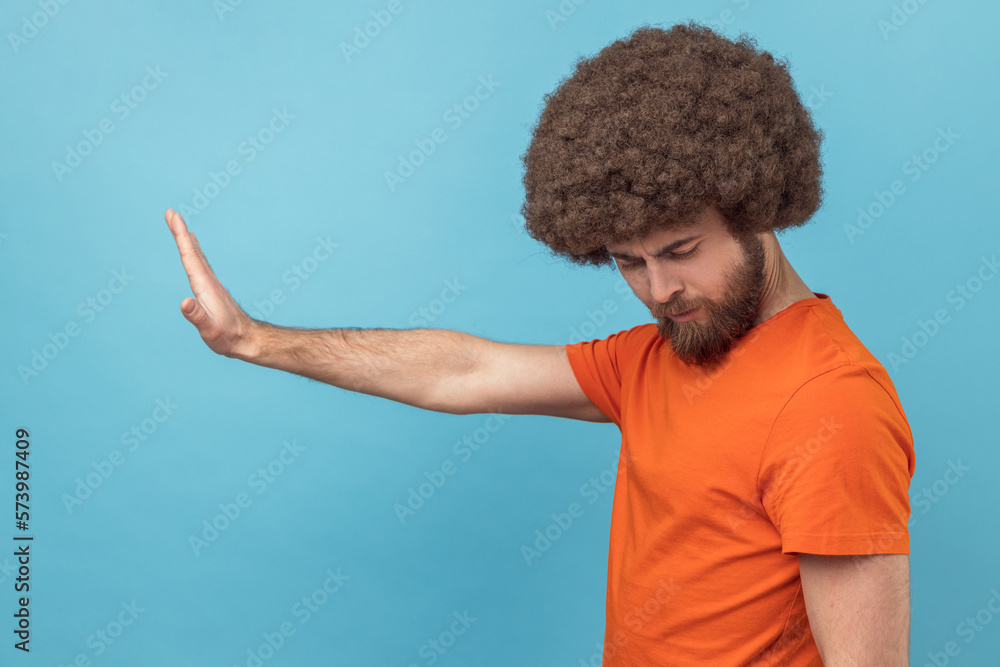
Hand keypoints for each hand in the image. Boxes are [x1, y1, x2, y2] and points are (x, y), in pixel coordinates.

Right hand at [164, 208, 257, 358]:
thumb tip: (184, 303)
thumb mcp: (210, 330)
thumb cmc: (227, 337)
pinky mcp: (213, 290)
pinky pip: (201, 266)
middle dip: (180, 232)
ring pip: (198, 257)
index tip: (173, 216)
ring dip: (187, 241)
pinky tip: (195, 253)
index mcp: (204, 286)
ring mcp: (212, 285)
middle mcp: (209, 281)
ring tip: (181, 227)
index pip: (189, 256)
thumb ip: (197, 317)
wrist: (247, 340)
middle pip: (192, 252)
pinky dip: (195, 254)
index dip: (180, 236)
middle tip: (171, 213)